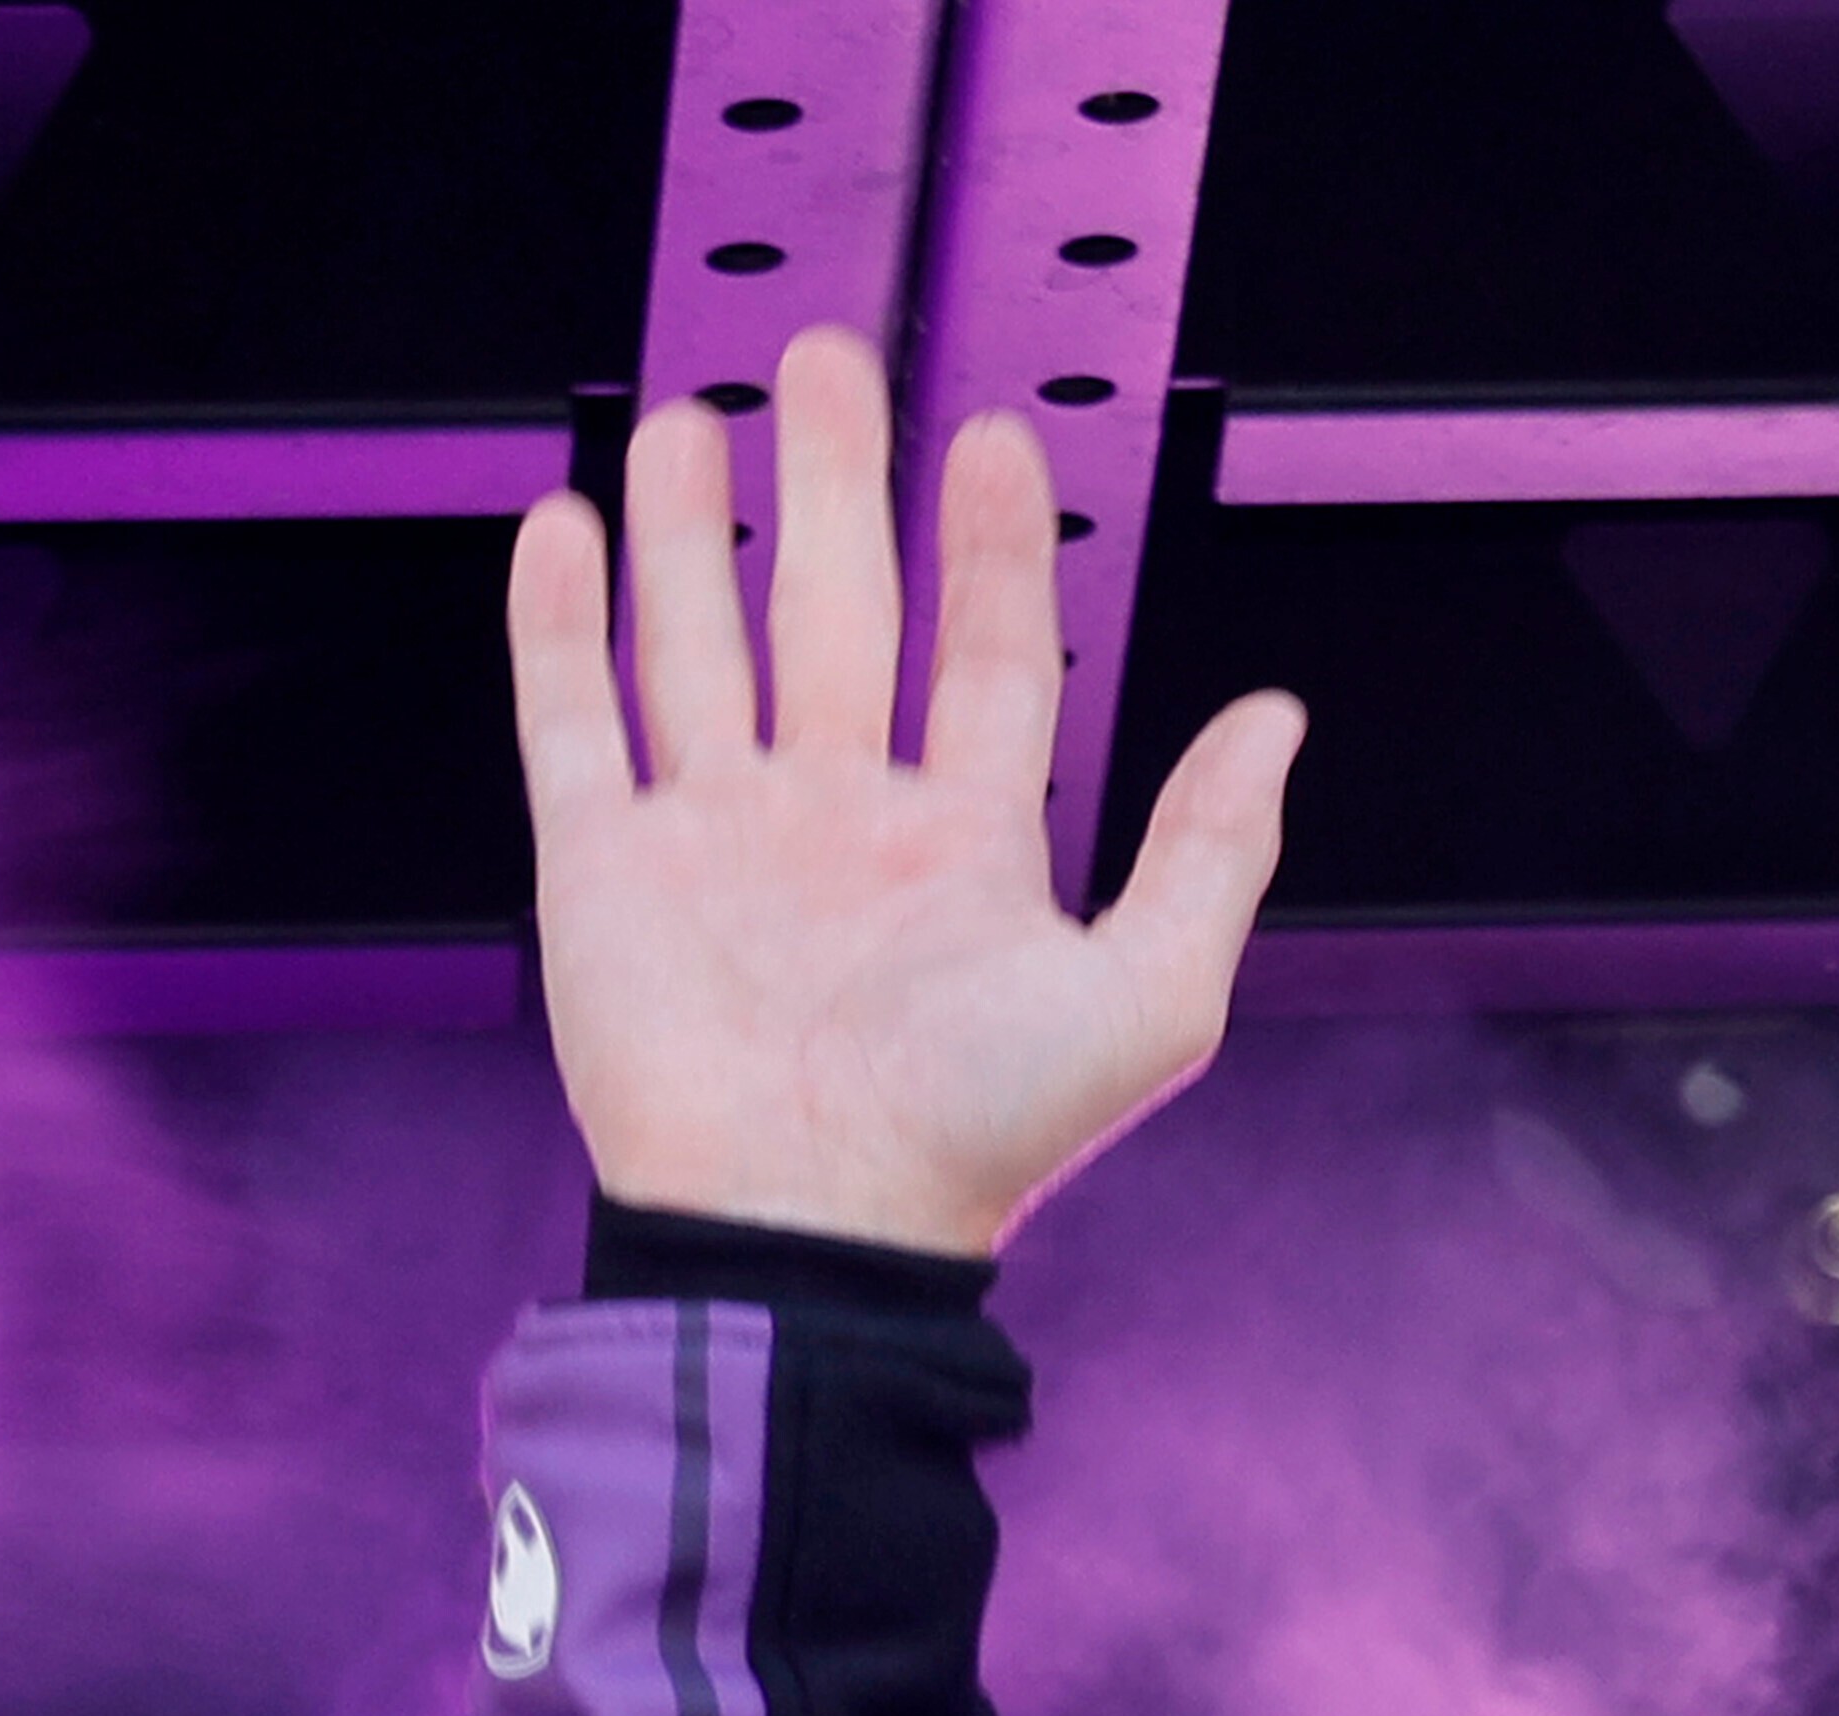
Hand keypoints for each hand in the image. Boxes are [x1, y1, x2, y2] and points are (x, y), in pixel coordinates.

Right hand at [507, 326, 1303, 1259]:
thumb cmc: (976, 1140)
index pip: (982, 658)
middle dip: (831, 486)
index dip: (989, 547)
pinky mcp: (605, 871)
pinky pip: (574, 723)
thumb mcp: (1149, 996)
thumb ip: (1215, 853)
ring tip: (697, 419)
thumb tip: (1277, 720)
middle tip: (827, 361)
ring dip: (695, 531)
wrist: (811, 1232)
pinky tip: (571, 529)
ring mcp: (716, 840)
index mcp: (964, 848)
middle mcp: (837, 825)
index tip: (994, 439)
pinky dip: (562, 626)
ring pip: (698, 645)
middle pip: (835, 616)